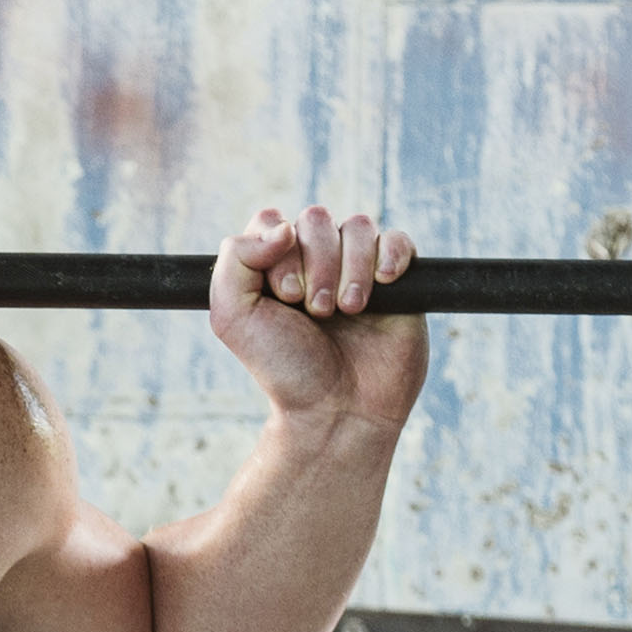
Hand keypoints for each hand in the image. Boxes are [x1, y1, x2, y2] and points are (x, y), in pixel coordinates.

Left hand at [211, 202, 426, 431]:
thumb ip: (236, 259)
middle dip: (317, 265)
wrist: (337, 411)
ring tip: (348, 310)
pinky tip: (383, 286)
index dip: (279, 251)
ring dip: (351, 268)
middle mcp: (315, 261)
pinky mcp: (398, 281)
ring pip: (359, 227)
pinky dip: (390, 255)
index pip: (273, 221)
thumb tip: (283, 225)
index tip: (284, 296)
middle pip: (316, 220)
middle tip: (317, 312)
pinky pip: (398, 240)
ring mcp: (357, 268)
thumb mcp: (233, 316)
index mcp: (273, 265)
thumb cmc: (285, 367)